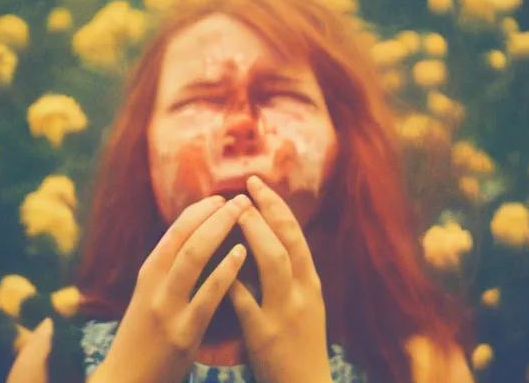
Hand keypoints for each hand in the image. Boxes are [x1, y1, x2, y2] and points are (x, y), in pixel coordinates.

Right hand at [93, 195, 251, 382]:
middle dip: (215, 213)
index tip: (221, 197)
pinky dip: (224, 270)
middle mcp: (155, 284)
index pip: (175, 230)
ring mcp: (168, 307)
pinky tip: (241, 253)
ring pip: (193, 256)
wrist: (126, 382)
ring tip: (244, 213)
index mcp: (149, 272)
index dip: (199, 210)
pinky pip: (207, 295)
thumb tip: (198, 237)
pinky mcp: (183, 333)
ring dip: (220, 228)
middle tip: (240, 198)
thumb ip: (170, 269)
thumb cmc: (144, 338)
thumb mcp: (150, 295)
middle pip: (186, 236)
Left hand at [228, 176, 331, 382]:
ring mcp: (285, 312)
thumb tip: (265, 240)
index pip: (296, 234)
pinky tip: (217, 263)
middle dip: (268, 210)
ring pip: (273, 263)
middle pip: (288, 240)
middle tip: (246, 189)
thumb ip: (291, 274)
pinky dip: (232, 279)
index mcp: (310, 282)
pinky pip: (247, 301)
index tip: (258, 185)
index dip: (277, 206)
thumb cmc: (301, 344)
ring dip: (255, 234)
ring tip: (237, 214)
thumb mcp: (306, 304)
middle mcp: (303, 291)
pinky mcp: (266, 335)